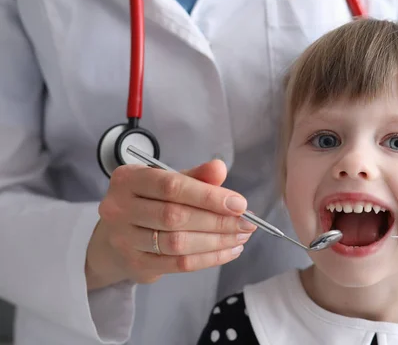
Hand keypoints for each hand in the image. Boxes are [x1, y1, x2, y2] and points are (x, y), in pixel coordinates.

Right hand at [85, 160, 256, 289]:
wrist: (115, 237)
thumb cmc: (149, 202)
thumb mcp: (167, 181)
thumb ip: (195, 176)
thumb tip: (219, 168)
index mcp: (128, 179)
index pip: (172, 186)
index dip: (208, 196)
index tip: (239, 204)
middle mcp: (119, 208)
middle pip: (176, 216)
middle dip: (218, 221)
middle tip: (247, 223)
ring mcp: (124, 239)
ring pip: (178, 243)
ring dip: (217, 241)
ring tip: (241, 237)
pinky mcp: (135, 264)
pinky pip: (178, 264)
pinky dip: (209, 258)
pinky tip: (229, 251)